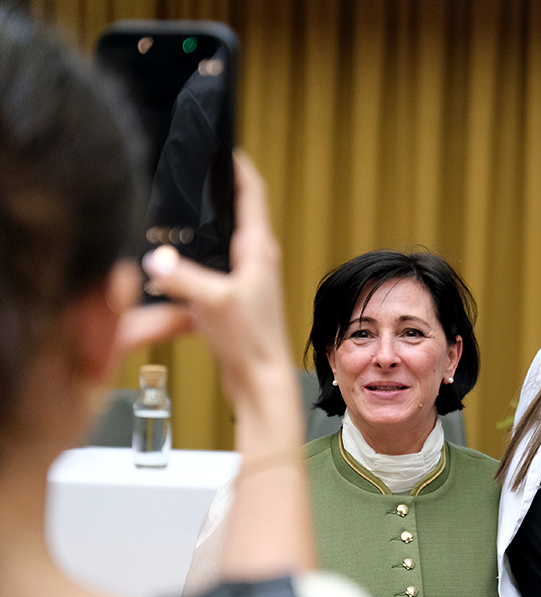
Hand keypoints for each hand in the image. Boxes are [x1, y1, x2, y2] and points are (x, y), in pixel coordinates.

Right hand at [116, 152, 301, 462]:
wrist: (261, 382)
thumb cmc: (251, 341)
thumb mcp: (213, 301)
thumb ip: (181, 275)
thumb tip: (154, 256)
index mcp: (259, 251)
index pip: (252, 194)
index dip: (238, 168)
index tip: (223, 145)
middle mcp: (257, 262)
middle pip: (236, 216)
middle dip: (215, 194)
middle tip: (191, 174)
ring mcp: (245, 282)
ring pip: (220, 246)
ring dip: (200, 232)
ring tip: (174, 216)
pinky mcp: (232, 303)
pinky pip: (208, 273)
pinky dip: (189, 267)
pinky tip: (166, 271)